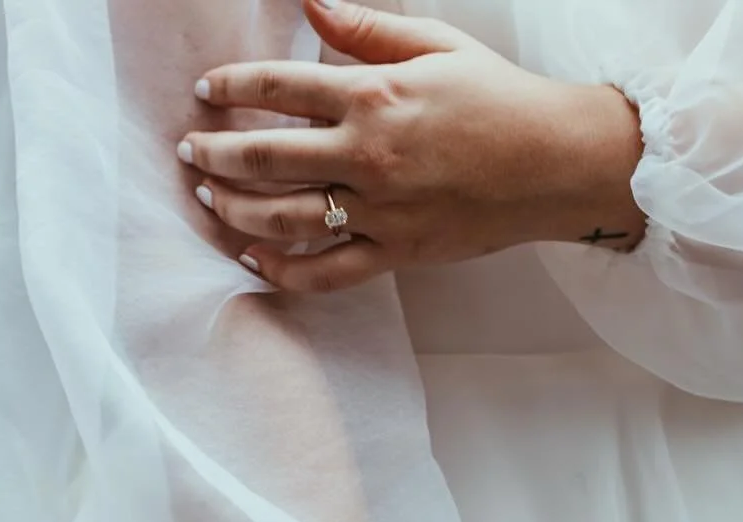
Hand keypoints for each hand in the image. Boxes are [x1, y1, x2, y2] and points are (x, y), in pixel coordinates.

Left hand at [181, 0, 644, 294]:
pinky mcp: (394, 253)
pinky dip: (282, 270)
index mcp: (373, 97)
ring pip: (283, 219)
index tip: (206, 91)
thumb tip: (309, 0)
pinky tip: (251, 258)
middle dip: (215, 152)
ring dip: (234, 208)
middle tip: (189, 149)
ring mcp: (378, 212)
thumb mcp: (433, 45)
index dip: (232, 87)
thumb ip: (364, 29)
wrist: (553, 164)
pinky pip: (325, 273)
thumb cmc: (496, 99)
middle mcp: (367, 157)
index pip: (279, 88)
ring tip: (208, 196)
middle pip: (265, 158)